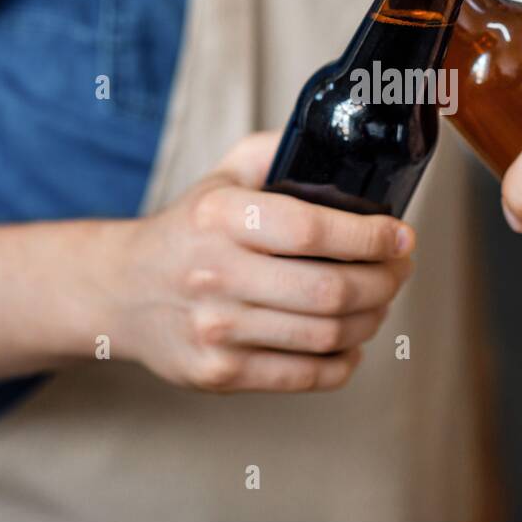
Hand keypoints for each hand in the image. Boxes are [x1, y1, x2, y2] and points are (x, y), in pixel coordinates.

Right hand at [98, 131, 414, 391]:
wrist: (120, 291)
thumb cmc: (189, 229)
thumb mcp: (223, 175)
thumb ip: (276, 152)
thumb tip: (338, 144)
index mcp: (220, 217)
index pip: (312, 231)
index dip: (370, 237)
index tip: (400, 235)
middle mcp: (215, 274)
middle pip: (330, 291)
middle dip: (384, 281)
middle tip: (399, 269)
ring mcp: (216, 331)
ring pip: (325, 336)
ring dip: (371, 319)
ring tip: (379, 302)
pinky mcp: (218, 374)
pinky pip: (305, 377)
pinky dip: (343, 362)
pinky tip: (350, 343)